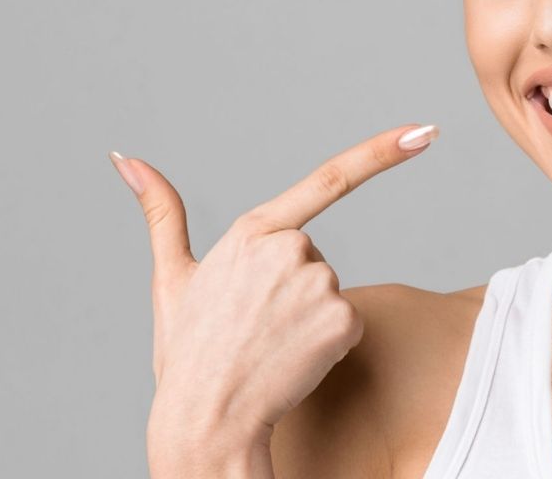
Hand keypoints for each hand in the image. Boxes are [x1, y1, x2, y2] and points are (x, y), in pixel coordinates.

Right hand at [109, 124, 438, 453]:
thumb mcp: (171, 278)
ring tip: (268, 344)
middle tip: (255, 325)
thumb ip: (160, 213)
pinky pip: (348, 324)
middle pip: (314, 258)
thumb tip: (126, 157)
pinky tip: (293, 360)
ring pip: (330, 292)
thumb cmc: (188, 353)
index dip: (383, 152)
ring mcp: (319, 284)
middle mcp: (291, 249)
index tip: (425, 132)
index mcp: (252, 231)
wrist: (206, 420)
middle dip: (292, 287)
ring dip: (307, 318)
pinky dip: (327, 344)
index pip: (329, 179)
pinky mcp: (342, 319)